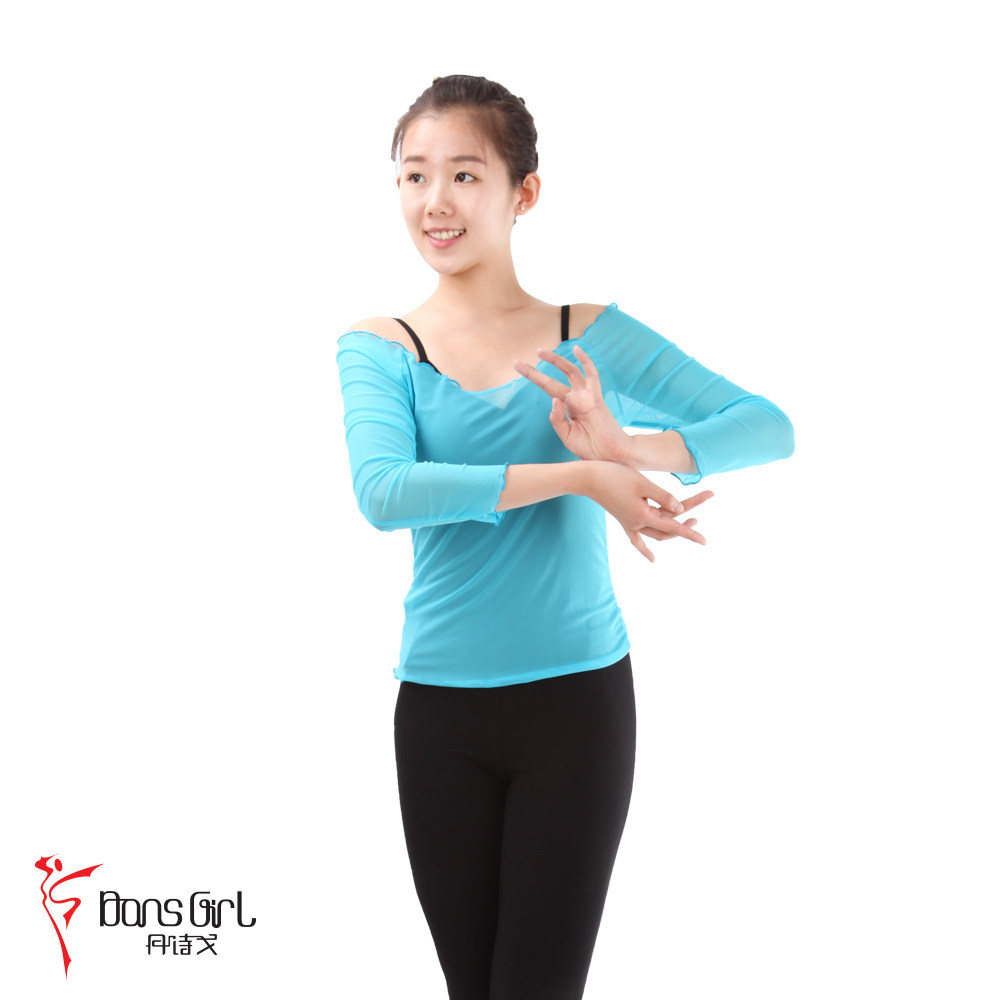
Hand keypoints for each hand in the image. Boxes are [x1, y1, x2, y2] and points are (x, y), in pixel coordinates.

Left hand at [513, 345, 633, 464]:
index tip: (518, 371)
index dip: (534, 380)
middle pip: (552, 381)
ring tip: (539, 351)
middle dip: (534, 372)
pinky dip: (586, 361)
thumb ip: (557, 419)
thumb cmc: (590, 448)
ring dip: (556, 361)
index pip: (548, 390)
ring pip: (570, 372)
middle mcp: (575, 400)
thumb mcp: (566, 436)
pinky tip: (577, 349)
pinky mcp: (596, 398)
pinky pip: (592, 375)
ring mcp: (586, 397)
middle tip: (516, 363)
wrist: (610, 457)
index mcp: (567, 409)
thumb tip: (554, 399)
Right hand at [581, 462, 713, 562]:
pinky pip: (637, 539)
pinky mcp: (623, 520)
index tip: (705, 541)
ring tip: (690, 518)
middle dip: (685, 523)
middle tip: (699, 515)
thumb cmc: (615, 476)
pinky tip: (652, 559)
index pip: (673, 525)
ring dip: (672, 530)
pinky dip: (644, 549)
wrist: (588, 478)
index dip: (690, 532)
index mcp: (643, 515)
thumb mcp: (643, 483)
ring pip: (656, 533)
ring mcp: (629, 523)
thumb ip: (663, 496)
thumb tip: (679, 509)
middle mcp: (637, 523)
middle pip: (667, 527)